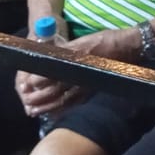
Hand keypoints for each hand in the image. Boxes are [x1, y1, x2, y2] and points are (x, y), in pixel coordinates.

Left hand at [17, 26, 140, 115]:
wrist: (128, 48)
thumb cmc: (106, 41)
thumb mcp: (83, 41)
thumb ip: (66, 50)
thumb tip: (46, 56)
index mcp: (77, 63)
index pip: (53, 74)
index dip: (39, 80)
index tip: (26, 85)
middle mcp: (81, 77)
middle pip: (56, 91)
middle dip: (39, 97)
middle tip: (26, 102)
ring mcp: (86, 86)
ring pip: (63, 100)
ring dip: (48, 106)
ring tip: (34, 111)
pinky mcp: (91, 90)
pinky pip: (75, 103)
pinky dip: (62, 109)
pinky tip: (53, 113)